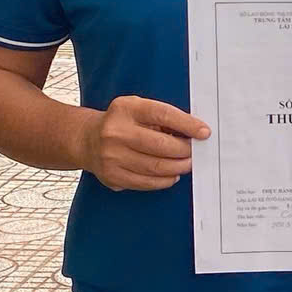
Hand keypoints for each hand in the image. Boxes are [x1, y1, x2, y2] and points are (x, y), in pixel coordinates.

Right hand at [81, 96, 209, 191]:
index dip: (187, 124)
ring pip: (156, 167)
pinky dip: (165, 180)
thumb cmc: (121, 123)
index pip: (163, 114)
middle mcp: (115, 132)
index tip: (204, 132)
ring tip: (186, 163)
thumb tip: (194, 132)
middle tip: (194, 152)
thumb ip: (163, 118)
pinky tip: (171, 174)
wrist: (87, 139)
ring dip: (178, 167)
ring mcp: (111, 156)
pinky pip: (147, 182)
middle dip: (185, 150)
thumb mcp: (138, 109)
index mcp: (126, 109)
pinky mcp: (112, 175)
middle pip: (162, 145)